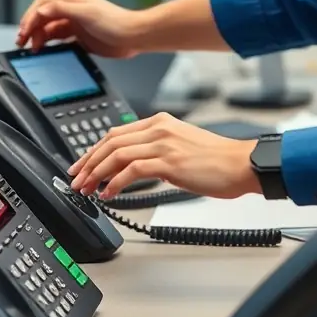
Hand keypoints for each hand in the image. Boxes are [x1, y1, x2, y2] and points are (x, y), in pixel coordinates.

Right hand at [16, 0, 142, 57]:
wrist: (134, 36)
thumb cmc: (115, 22)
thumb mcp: (86, 13)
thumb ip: (62, 9)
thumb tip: (41, 10)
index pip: (43, 5)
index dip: (30, 17)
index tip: (23, 31)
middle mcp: (72, 10)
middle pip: (43, 17)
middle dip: (30, 28)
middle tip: (22, 42)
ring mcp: (76, 24)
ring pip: (50, 29)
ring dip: (39, 37)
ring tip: (32, 49)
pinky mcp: (81, 37)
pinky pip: (59, 40)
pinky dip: (50, 44)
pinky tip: (46, 51)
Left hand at [68, 112, 259, 199]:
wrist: (240, 163)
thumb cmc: (217, 160)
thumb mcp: (181, 146)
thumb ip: (157, 149)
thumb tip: (132, 166)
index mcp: (161, 122)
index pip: (116, 133)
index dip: (94, 150)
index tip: (82, 165)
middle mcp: (159, 128)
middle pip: (110, 141)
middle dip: (88, 162)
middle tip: (76, 179)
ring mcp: (163, 144)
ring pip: (116, 155)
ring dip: (96, 173)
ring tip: (87, 189)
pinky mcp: (169, 162)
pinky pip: (131, 170)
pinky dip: (115, 182)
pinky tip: (109, 193)